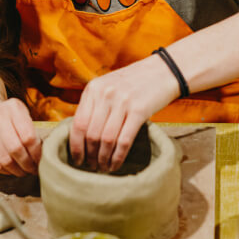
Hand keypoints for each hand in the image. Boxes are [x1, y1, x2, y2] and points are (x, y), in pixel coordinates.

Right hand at [0, 98, 41, 176]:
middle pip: (15, 148)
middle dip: (27, 164)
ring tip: (23, 171)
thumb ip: (32, 130)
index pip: (28, 136)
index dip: (36, 153)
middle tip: (33, 170)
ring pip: (4, 158)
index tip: (40, 161)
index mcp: (12, 107)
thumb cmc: (9, 118)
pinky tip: (10, 170)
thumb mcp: (22, 115)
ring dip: (16, 170)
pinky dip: (4, 171)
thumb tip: (44, 155)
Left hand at [70, 57, 178, 171]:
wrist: (163, 71)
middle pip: (91, 134)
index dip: (75, 146)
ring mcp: (122, 102)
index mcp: (93, 89)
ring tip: (103, 168)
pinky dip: (118, 156)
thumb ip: (94, 105)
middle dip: (89, 155)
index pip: (78, 123)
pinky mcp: (139, 110)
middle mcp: (104, 94)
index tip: (77, 159)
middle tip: (92, 166)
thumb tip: (80, 135)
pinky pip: (124, 140)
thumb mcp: (108, 86)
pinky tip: (116, 164)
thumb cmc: (133, 82)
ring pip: (106, 139)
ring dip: (103, 158)